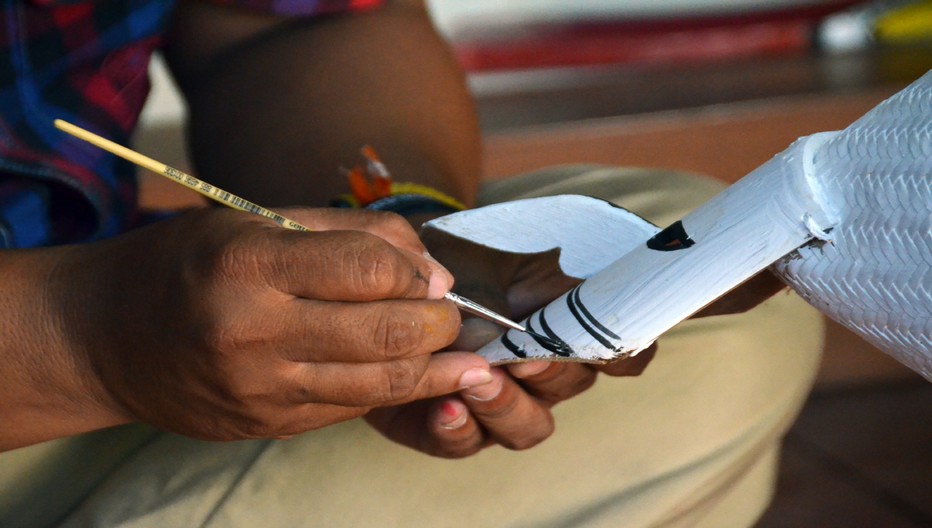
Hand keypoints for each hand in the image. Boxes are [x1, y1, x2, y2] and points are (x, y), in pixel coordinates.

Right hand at [51, 208, 490, 440]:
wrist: (105, 337)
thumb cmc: (186, 264)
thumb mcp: (255, 221)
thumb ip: (346, 233)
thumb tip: (428, 262)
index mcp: (249, 265)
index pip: (369, 269)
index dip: (419, 270)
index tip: (433, 272)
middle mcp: (253, 332)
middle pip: (386, 332)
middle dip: (440, 322)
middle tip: (453, 311)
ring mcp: (261, 389)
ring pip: (381, 382)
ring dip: (435, 365)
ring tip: (461, 351)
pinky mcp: (268, 424)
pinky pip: (352, 406)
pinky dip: (393, 388)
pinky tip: (419, 374)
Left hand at [366, 234, 653, 457]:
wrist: (393, 277)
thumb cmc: (460, 258)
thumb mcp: (511, 246)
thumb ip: (556, 261)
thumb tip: (604, 270)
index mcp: (567, 331)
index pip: (622, 355)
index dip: (624, 356)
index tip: (608, 345)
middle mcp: (542, 374)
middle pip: (571, 386)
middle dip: (549, 371)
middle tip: (521, 354)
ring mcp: (498, 403)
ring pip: (527, 426)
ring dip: (506, 404)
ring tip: (476, 378)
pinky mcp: (446, 427)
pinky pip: (465, 443)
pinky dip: (458, 429)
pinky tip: (444, 407)